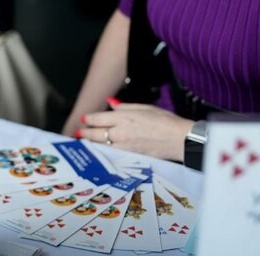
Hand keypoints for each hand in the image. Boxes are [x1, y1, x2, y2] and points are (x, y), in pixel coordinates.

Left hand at [77, 100, 192, 161]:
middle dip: (86, 132)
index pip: (98, 118)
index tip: (85, 119)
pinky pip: (112, 153)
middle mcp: (121, 132)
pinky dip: (103, 151)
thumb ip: (124, 106)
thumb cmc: (165, 121)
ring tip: (85, 142)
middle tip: (80, 132)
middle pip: (96, 133)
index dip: (89, 119)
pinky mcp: (130, 156)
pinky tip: (100, 150)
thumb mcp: (144, 107)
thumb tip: (111, 103)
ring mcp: (125, 146)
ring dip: (92, 143)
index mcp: (124, 117)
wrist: (179, 139)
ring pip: (102, 145)